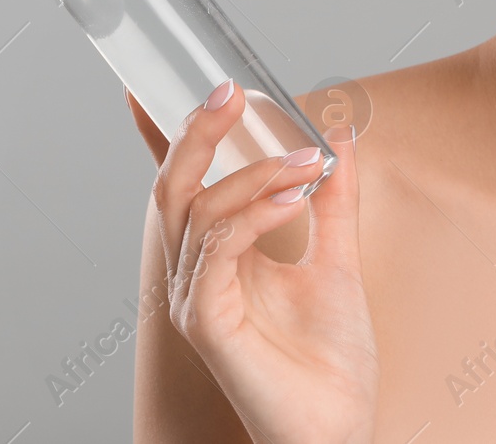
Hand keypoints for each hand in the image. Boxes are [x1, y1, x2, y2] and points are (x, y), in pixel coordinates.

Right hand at [131, 80, 378, 443]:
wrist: (338, 425)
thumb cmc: (330, 359)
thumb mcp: (339, 258)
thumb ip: (336, 198)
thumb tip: (340, 134)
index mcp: (217, 256)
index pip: (184, 185)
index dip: (163, 135)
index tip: (155, 85)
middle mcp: (194, 273)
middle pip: (174, 186)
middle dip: (199, 132)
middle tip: (233, 94)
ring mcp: (193, 298)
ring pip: (198, 210)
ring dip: (254, 174)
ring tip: (306, 163)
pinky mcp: (206, 322)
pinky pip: (214, 253)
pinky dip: (252, 216)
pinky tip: (292, 199)